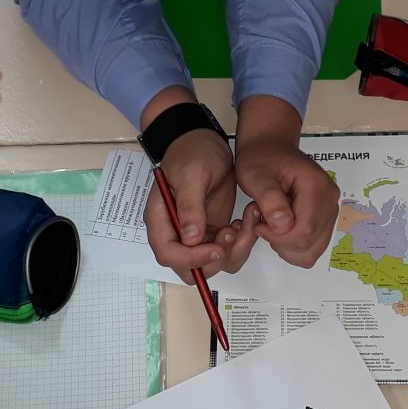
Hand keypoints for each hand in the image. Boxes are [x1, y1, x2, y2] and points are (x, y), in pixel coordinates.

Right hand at [144, 129, 260, 279]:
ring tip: (244, 222)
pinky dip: (241, 242)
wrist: (206, 141)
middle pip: (191, 268)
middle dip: (216, 258)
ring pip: (214, 264)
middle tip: (233, 231)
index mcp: (161, 220)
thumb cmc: (192, 152)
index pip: (169, 254)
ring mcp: (196, 235)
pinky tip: (246, 220)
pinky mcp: (213, 231)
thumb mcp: (192, 175)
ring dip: (234, 250)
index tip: (218, 247)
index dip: (193, 258)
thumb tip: (190, 239)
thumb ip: (190, 207)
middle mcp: (176, 233)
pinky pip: (228, 250)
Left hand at [234, 96, 337, 268]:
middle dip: (283, 243)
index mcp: (316, 186)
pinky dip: (294, 245)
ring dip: (288, 246)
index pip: (306, 230)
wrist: (269, 146)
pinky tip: (279, 229)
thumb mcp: (256, 176)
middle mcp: (330, 199)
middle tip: (262, 224)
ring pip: (314, 248)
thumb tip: (283, 227)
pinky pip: (314, 244)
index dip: (280, 238)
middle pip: (312, 242)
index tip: (258, 226)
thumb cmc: (260, 158)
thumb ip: (270, 200)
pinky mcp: (325, 216)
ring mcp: (330, 208)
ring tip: (271, 226)